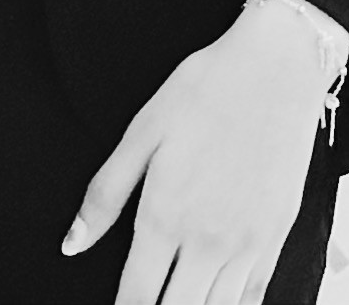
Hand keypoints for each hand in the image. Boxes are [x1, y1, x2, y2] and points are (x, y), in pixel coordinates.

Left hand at [61, 2, 326, 304]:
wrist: (277, 67)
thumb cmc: (206, 90)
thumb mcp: (143, 131)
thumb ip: (105, 194)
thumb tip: (72, 243)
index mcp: (166, 215)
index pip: (136, 298)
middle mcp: (208, 241)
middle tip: (143, 302)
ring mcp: (248, 244)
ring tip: (175, 296)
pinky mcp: (276, 236)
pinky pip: (254, 298)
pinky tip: (215, 299)